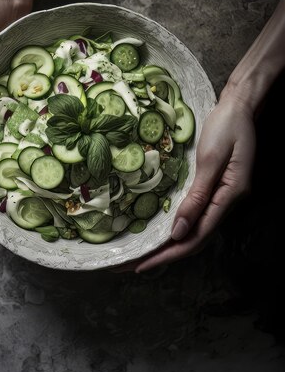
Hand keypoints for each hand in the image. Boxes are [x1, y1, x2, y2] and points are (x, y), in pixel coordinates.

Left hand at [117, 92, 255, 272]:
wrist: (240, 107)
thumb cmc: (227, 127)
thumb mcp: (210, 159)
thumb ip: (197, 196)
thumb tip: (179, 231)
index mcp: (230, 197)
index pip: (196, 237)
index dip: (169, 254)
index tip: (142, 264)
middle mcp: (228, 203)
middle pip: (195, 240)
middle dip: (164, 256)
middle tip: (131, 265)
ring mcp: (224, 197)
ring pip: (196, 231)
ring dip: (170, 245)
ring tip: (142, 254)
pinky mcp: (217, 189)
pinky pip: (197, 216)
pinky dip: (178, 228)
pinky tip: (163, 232)